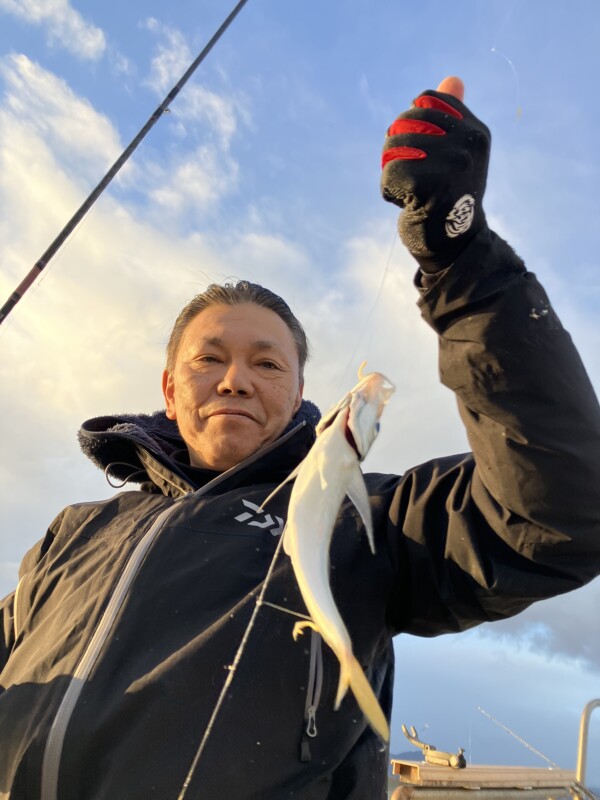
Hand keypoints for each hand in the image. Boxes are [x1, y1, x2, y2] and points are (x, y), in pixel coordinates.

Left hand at [381, 77, 489, 272]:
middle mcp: (468, 143)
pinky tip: (405, 204)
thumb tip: (452, 78)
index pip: (426, 100)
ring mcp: (451, 163)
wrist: (453, 246)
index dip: (410, 123)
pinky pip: (388, 172)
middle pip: (405, 121)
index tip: (419, 150)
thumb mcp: (457, 154)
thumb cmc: (449, 198)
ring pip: (393, 146)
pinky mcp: (428, 184)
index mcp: (476, 132)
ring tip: (409, 191)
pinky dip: (388, 190)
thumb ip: (452, 116)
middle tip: (409, 175)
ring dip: (390, 170)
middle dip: (396, 147)